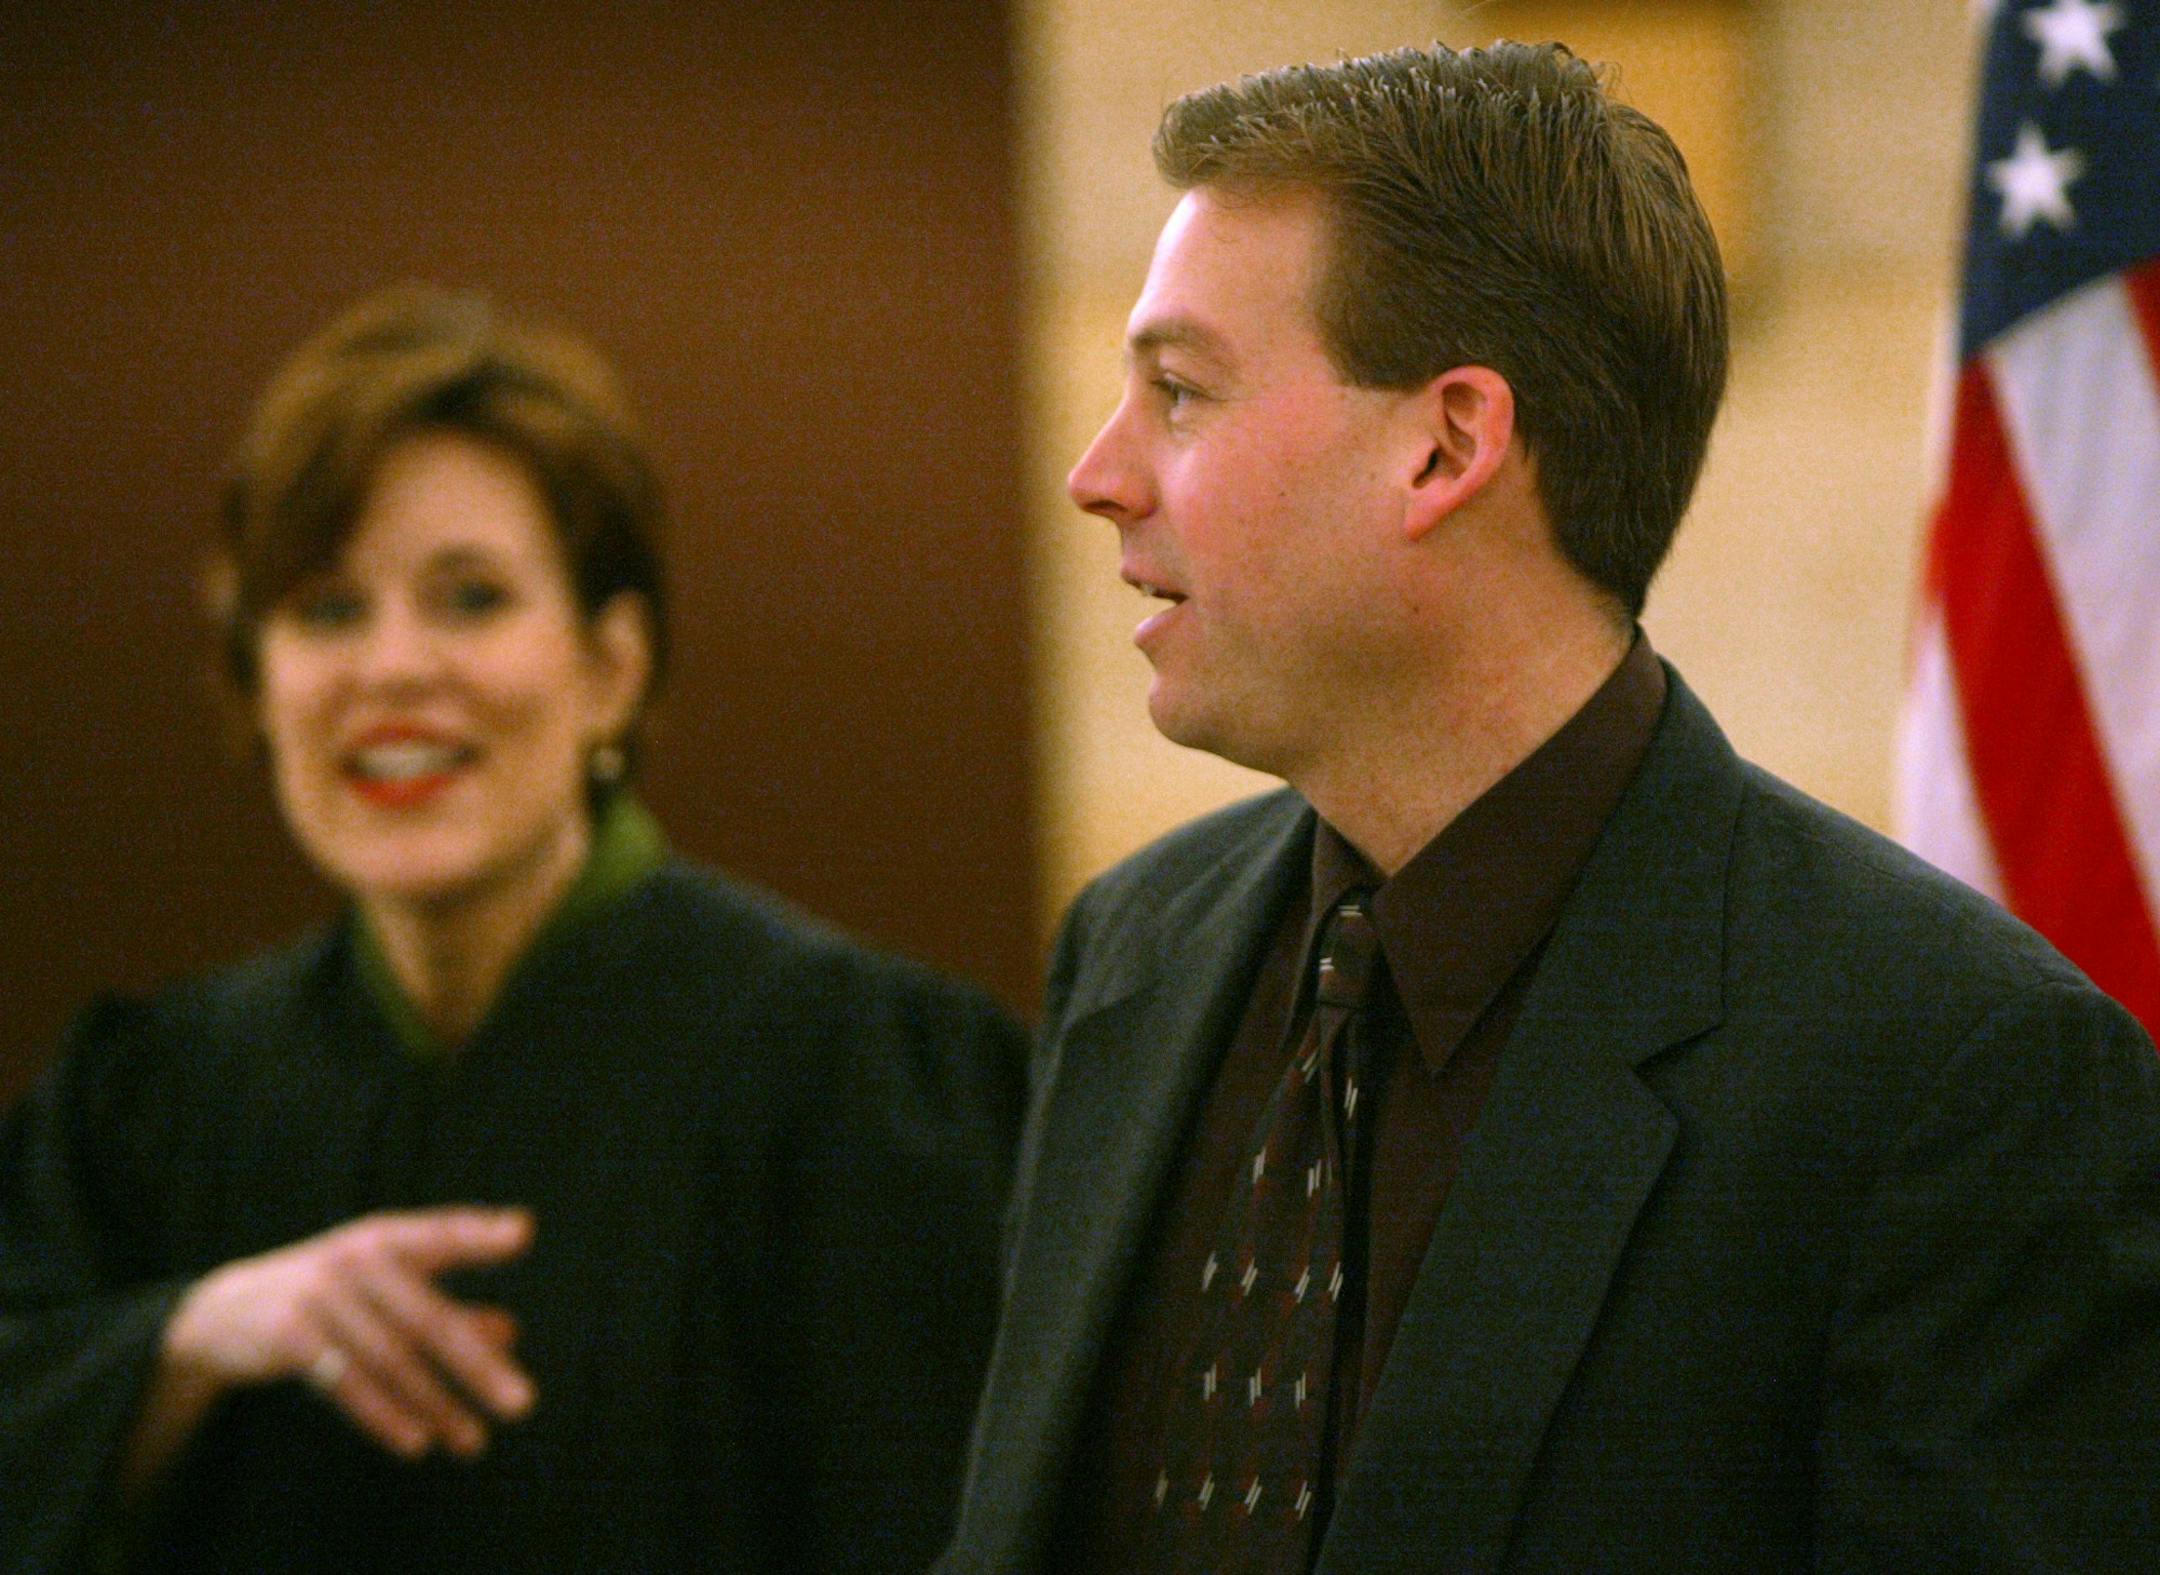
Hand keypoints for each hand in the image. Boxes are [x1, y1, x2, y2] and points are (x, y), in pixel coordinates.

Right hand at [162, 1206, 536, 1460]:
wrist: (223, 1312)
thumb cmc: (329, 1295)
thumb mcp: (385, 1292)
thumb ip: (449, 1306)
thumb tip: (512, 1333)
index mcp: (385, 1239)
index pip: (441, 1233)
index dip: (479, 1232)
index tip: (522, 1234)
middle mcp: (355, 1259)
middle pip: (427, 1318)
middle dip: (477, 1365)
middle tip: (522, 1403)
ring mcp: (319, 1295)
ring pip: (392, 1359)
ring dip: (437, 1404)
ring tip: (474, 1441)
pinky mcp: (290, 1334)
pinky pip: (346, 1382)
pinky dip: (385, 1413)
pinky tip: (418, 1441)